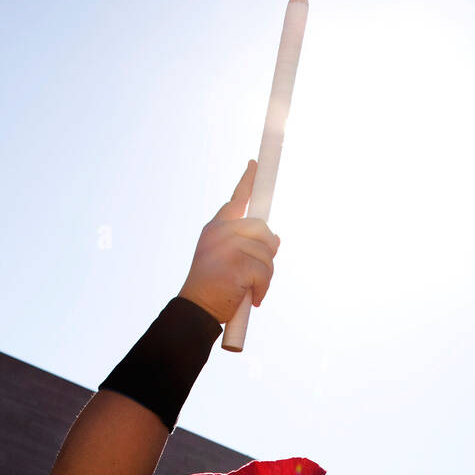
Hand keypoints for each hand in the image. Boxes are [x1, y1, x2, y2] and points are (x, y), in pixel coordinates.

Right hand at [178, 160, 280, 323]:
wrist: (197, 310)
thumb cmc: (212, 289)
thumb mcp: (225, 260)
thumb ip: (247, 245)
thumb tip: (277, 238)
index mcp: (216, 228)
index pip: (236, 199)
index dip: (248, 180)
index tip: (256, 164)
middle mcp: (221, 232)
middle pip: (263, 228)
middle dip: (267, 251)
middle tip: (257, 273)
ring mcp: (228, 246)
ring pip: (268, 252)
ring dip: (265, 276)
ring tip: (248, 289)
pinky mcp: (237, 263)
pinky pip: (265, 272)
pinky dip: (262, 289)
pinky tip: (250, 298)